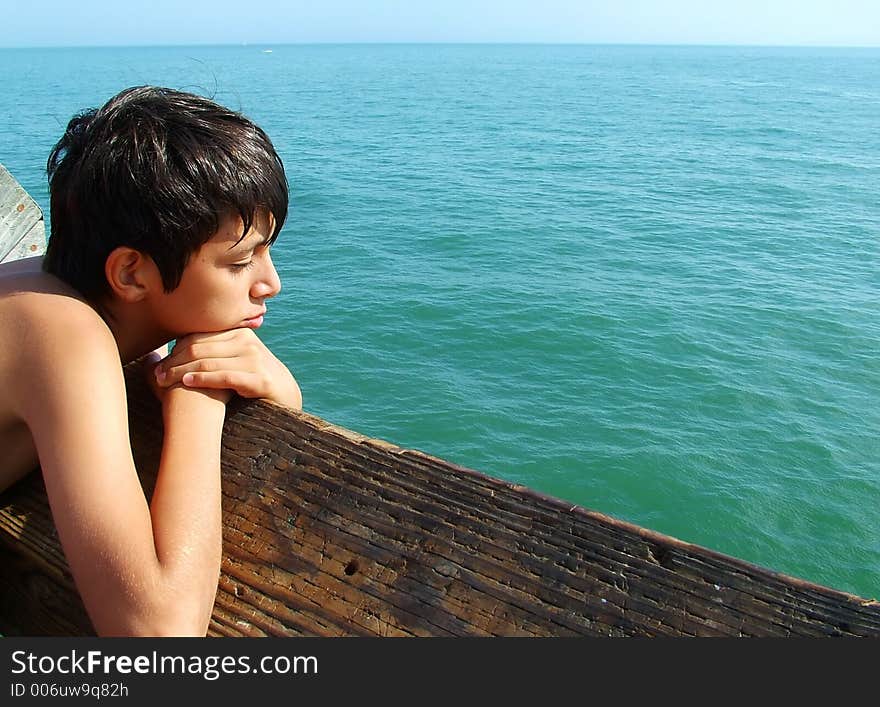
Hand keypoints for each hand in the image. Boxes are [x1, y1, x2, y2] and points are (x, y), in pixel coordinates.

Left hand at [154, 329, 301, 409]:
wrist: (286, 395)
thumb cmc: (253, 379)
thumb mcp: (236, 358)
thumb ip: (215, 351)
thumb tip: (177, 348)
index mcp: (238, 333)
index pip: (198, 337)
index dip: (175, 350)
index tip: (158, 364)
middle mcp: (246, 341)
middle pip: (199, 348)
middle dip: (174, 362)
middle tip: (157, 375)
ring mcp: (254, 359)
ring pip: (208, 361)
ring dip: (181, 372)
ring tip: (164, 381)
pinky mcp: (259, 378)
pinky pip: (225, 376)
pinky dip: (203, 379)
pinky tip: (187, 383)